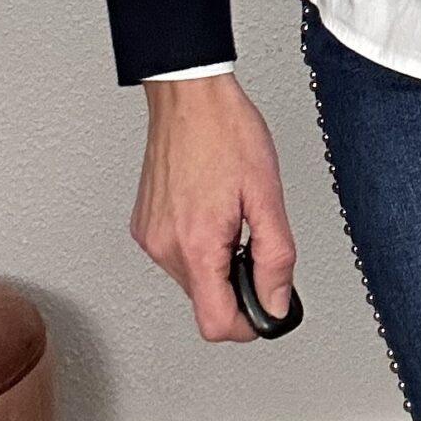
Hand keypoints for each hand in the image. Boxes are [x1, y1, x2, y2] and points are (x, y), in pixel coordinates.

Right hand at [133, 73, 296, 341]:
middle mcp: (165, 247)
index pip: (217, 324)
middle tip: (253, 241)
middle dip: (236, 283)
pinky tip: (211, 211)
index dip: (249, 324)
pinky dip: (199, 245)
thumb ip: (275, 257)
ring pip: (192, 280)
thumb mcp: (267, 195)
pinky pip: (177, 256)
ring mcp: (150, 237)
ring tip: (232, 219)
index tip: (266, 306)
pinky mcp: (144, 226)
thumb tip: (277, 302)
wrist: (189, 96)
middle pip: (206, 303)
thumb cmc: (225, 132)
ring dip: (218, 262)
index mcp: (196, 244)